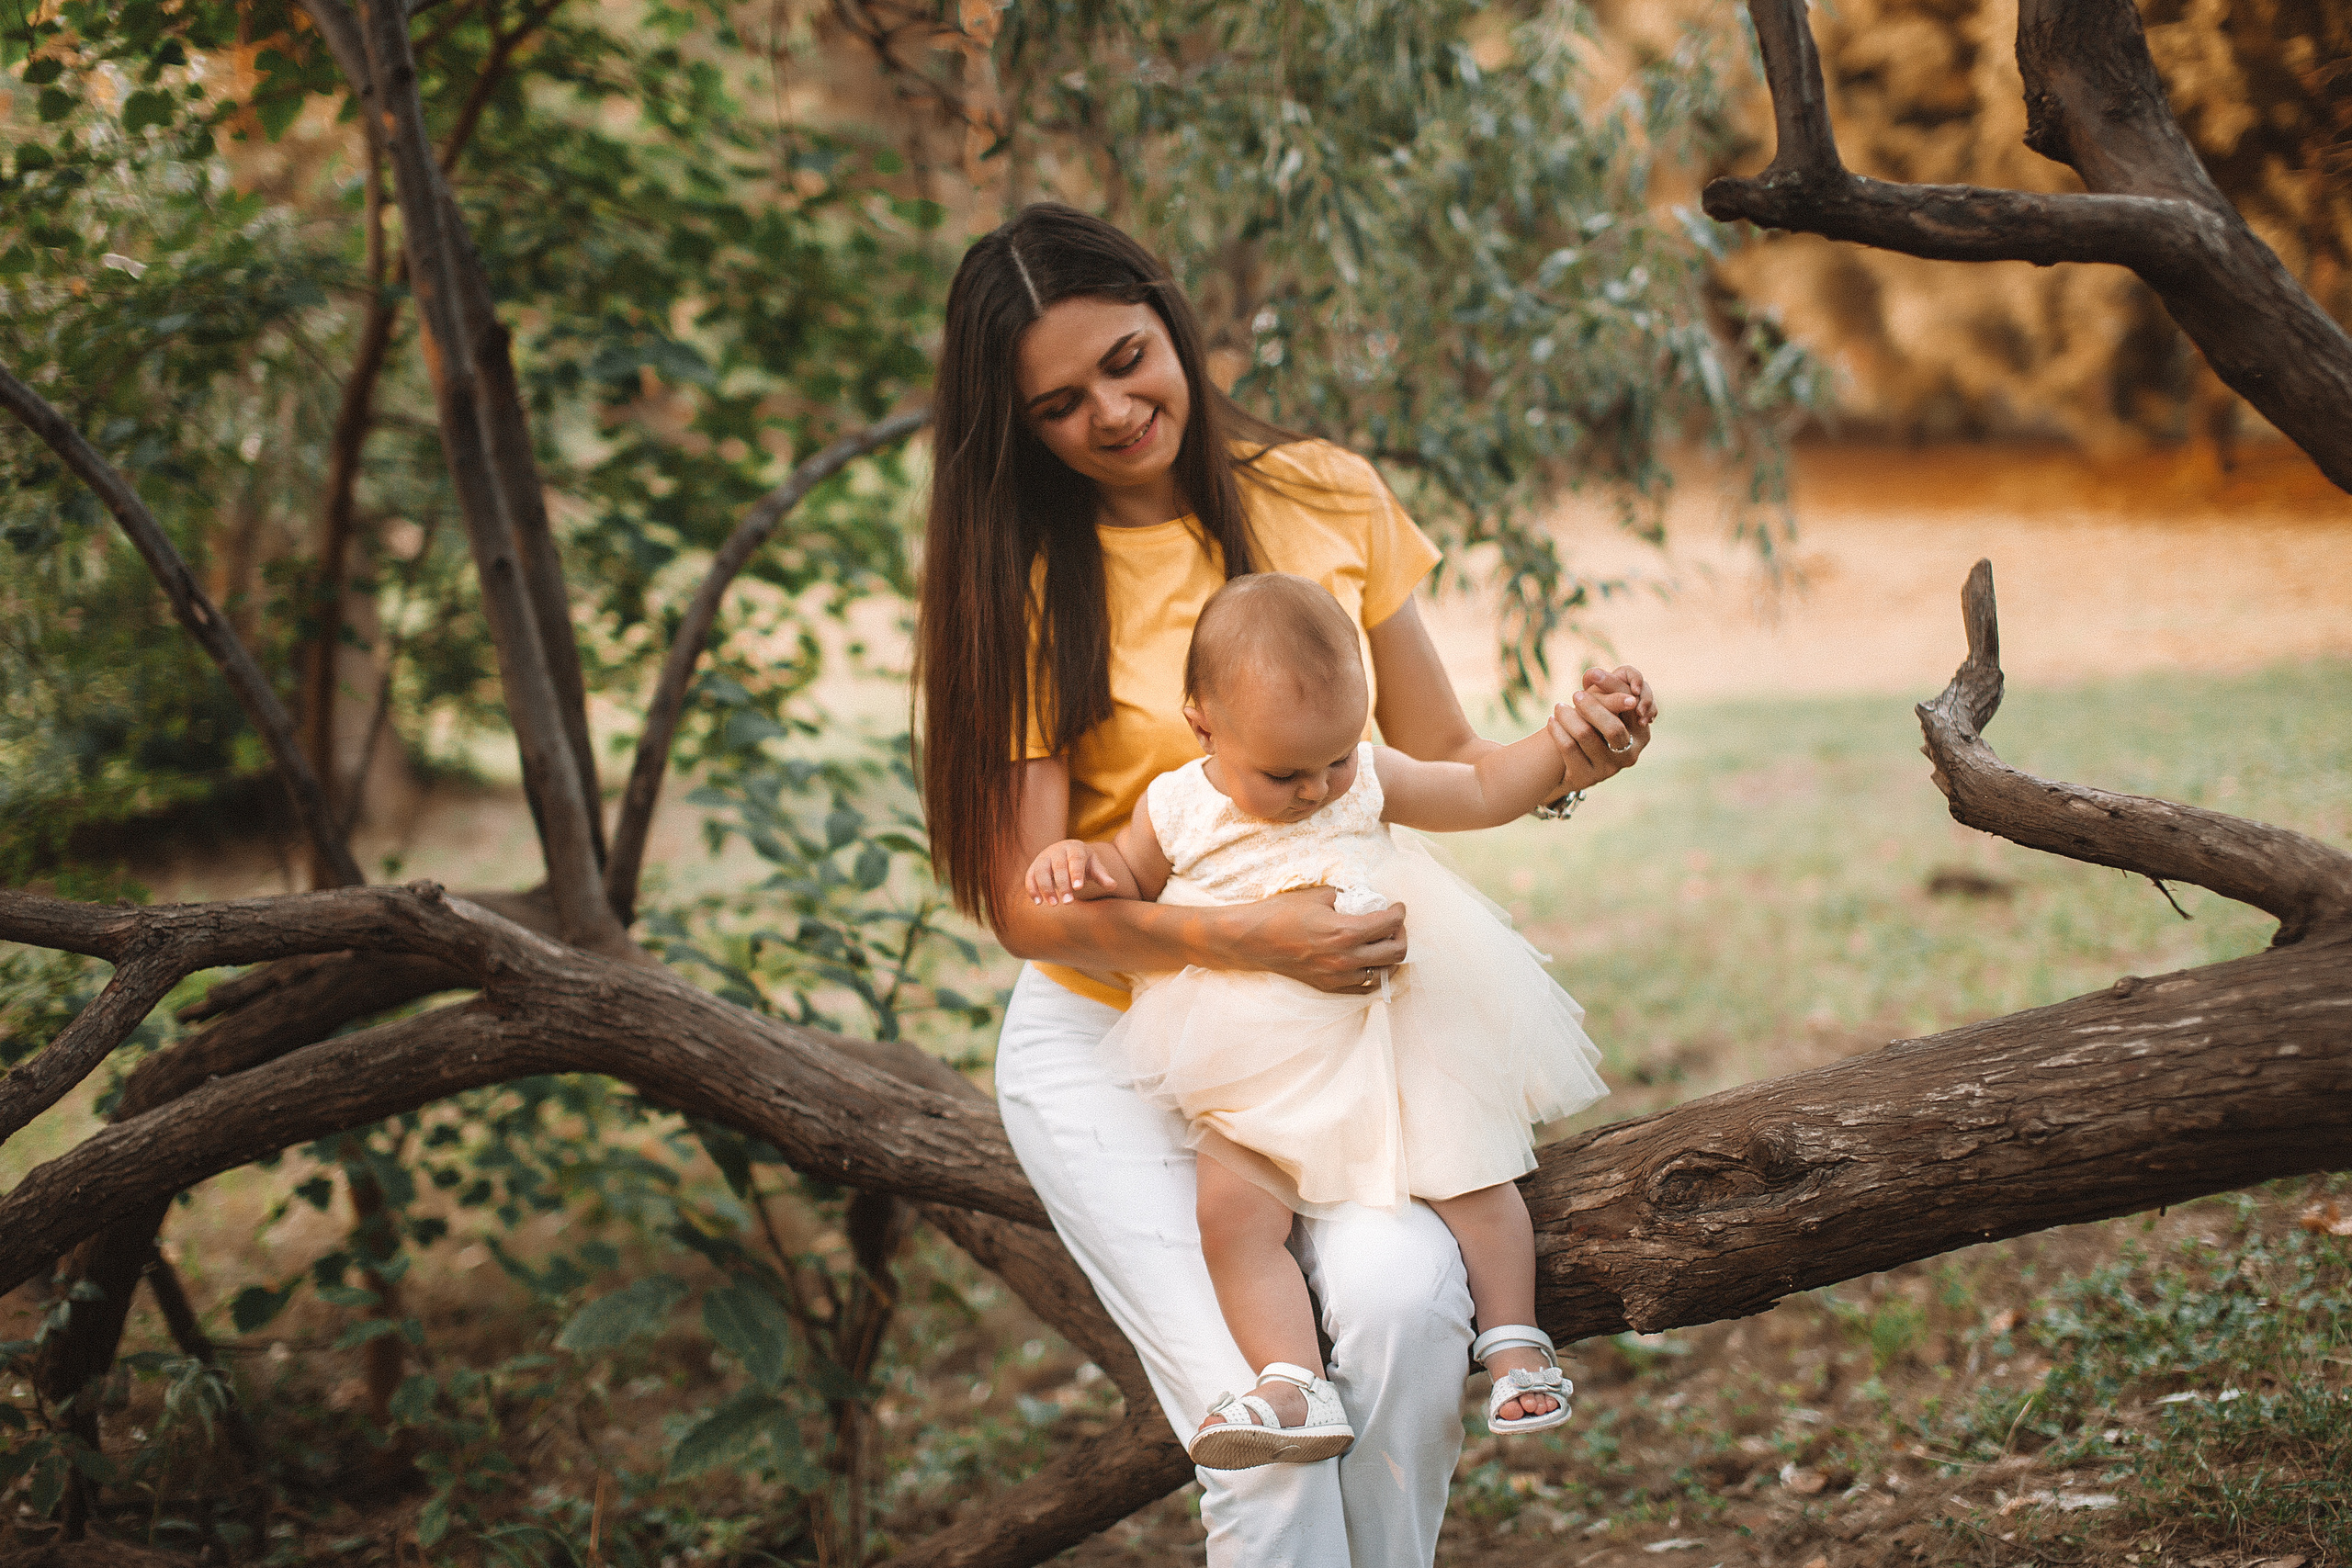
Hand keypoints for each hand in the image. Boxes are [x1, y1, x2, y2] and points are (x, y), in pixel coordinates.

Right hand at [1025, 839, 1119, 904]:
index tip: (1078, 888)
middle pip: (1058, 866)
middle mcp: (1057, 850)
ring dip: (1045, 888)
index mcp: (1075, 848)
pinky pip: (1029, 876)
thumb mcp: (1094, 866)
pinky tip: (1038, 903)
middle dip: (1063, 885)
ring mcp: (1044, 857)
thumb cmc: (1084, 863)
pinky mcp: (1034, 866)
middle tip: (1069, 902)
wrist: (1066, 853)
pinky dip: (1032, 889)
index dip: (1076, 873)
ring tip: (1054, 904)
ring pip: (1041, 871)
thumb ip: (1102, 876)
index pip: (1075, 859)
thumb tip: (1113, 886)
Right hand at [1223, 887, 1407, 993]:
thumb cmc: (1281, 913)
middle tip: (1394, 924)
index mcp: (1346, 931)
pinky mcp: (1329, 986)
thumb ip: (1346, 897)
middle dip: (1401, 935)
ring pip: (1383, 972)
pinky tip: (1367, 960)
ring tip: (1380, 942)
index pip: (1390, 924)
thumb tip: (1364, 899)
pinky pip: (1363, 986)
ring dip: (1387, 955)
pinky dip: (1372, 972)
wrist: (1253, 940)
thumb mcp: (1317, 896)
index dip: (1399, 912)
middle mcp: (1346, 958)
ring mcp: (1338, 976)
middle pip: (1395, 952)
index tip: (1397, 906)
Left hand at [1548, 665, 1655, 785]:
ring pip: (1586, 735)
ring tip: (1558, 706)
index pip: (1630, 705)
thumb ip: (1606, 690)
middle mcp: (1630, 754)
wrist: (1576, 762)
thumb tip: (1592, 673)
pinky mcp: (1587, 778)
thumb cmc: (1595, 726)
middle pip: (1613, 727)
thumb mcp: (1605, 708)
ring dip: (1568, 716)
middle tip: (1575, 694)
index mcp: (1641, 733)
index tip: (1592, 673)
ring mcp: (1609, 769)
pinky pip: (1569, 748)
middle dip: (1592, 706)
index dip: (1613, 687)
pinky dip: (1557, 731)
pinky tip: (1552, 721)